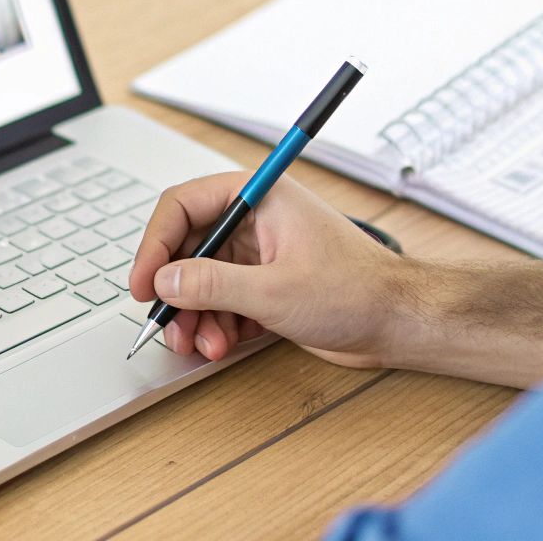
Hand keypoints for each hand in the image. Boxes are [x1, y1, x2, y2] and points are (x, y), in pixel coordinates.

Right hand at [129, 172, 410, 367]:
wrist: (399, 322)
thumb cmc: (358, 290)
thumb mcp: (275, 291)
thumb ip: (213, 285)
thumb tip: (166, 280)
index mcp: (257, 197)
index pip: (182, 206)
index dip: (154, 245)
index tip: (142, 284)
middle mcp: (254, 219)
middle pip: (187, 247)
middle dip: (176, 291)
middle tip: (168, 326)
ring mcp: (259, 253)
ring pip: (201, 279)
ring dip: (195, 315)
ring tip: (202, 344)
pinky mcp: (265, 284)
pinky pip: (221, 300)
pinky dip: (215, 324)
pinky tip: (223, 344)